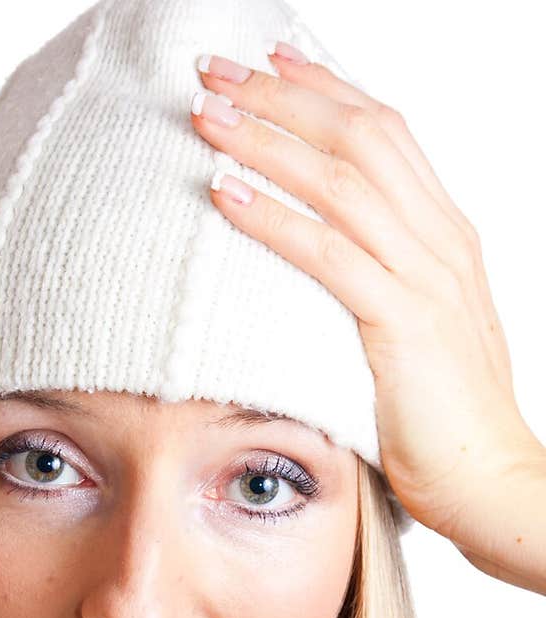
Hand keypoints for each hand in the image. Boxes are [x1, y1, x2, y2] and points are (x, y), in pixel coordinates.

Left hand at [191, 46, 545, 594]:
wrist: (490, 480)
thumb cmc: (445, 419)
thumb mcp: (416, 331)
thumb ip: (381, 284)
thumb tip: (323, 263)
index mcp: (446, 236)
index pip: (386, 132)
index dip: (325, 89)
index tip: (268, 61)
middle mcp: (441, 241)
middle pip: (360, 136)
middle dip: (281, 96)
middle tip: (213, 69)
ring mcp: (428, 279)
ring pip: (343, 181)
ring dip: (266, 142)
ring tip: (204, 117)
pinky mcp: (405, 325)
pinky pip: (330, 256)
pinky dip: (274, 220)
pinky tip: (225, 197)